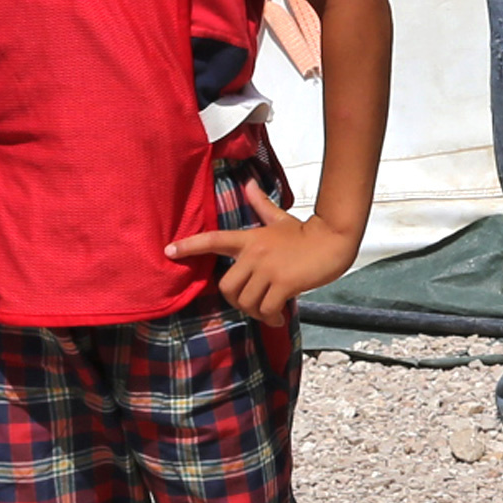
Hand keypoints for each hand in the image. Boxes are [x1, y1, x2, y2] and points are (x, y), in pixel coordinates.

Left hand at [168, 195, 363, 332]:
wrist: (334, 240)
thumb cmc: (306, 232)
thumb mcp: (280, 218)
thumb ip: (261, 205)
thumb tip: (249, 184)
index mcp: (250, 239)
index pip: (213, 239)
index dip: (189, 245)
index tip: (168, 251)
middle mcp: (254, 254)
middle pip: (227, 287)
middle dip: (237, 302)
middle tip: (252, 305)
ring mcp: (268, 269)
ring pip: (247, 301)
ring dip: (256, 312)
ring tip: (269, 313)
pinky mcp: (284, 283)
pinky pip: (266, 308)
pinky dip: (270, 317)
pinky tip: (278, 317)